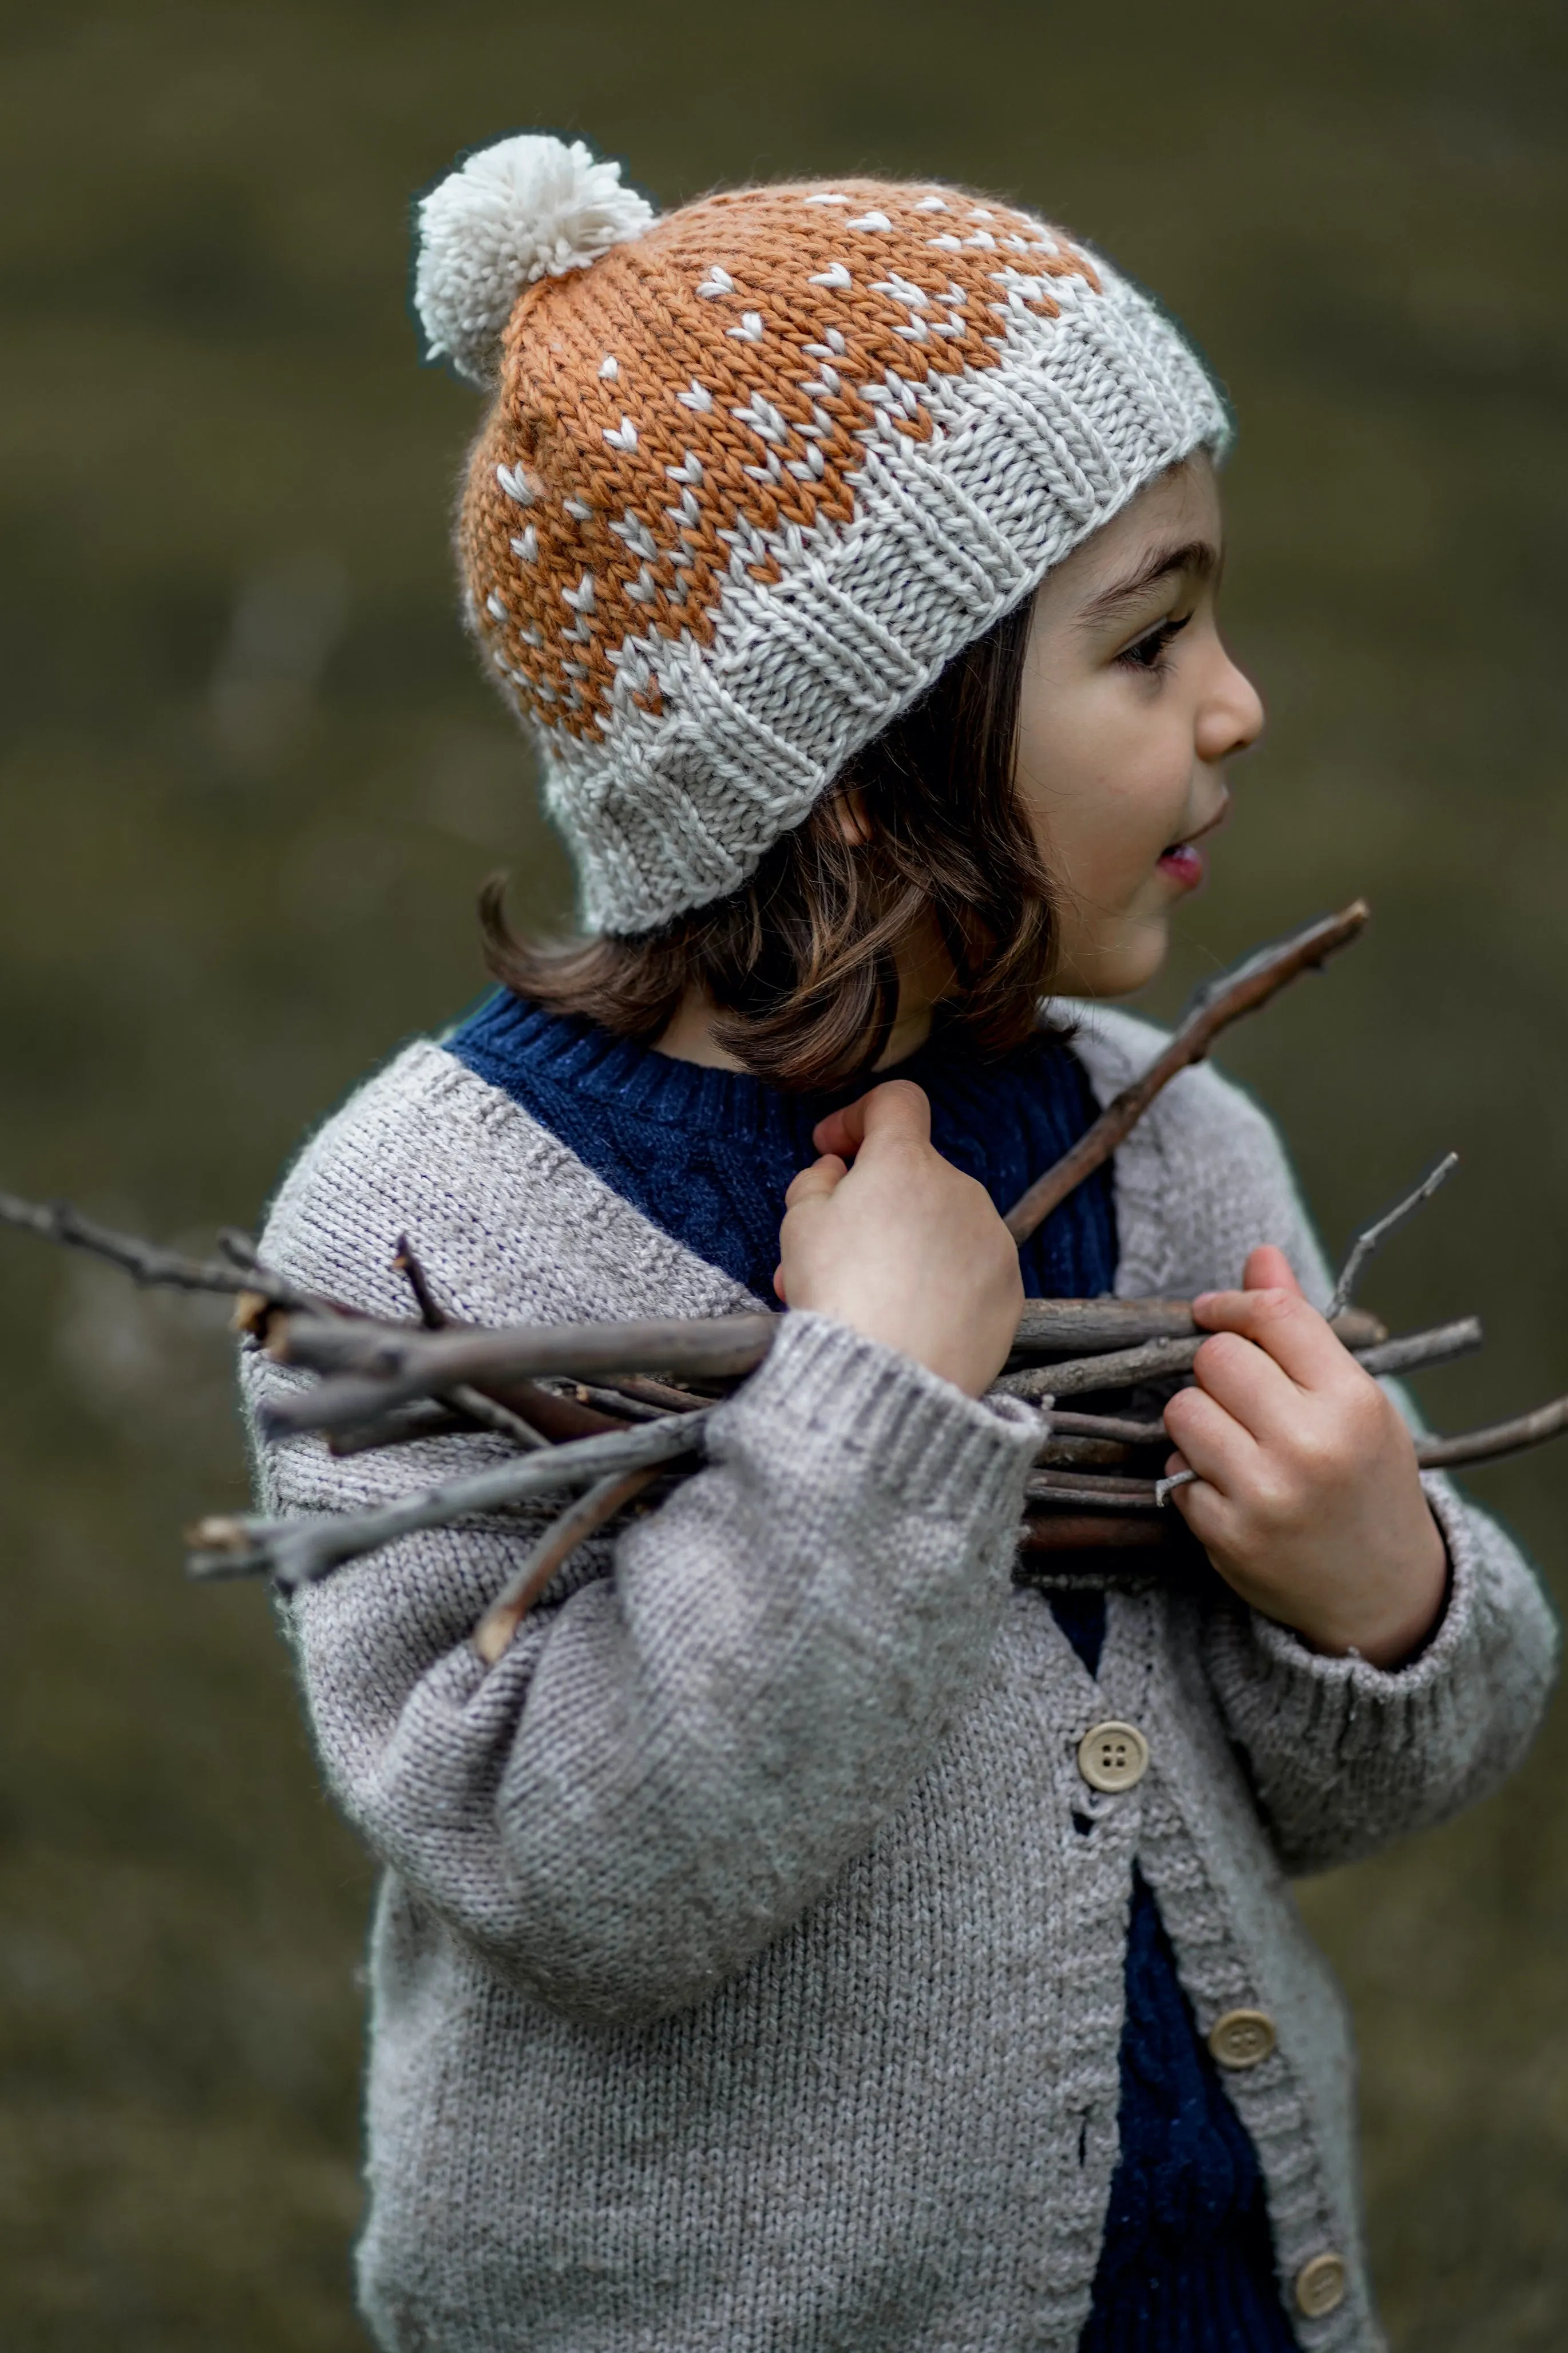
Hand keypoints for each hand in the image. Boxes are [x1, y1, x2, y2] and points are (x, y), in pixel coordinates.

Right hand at [774, 1081, 1022, 1398]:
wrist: (890, 1381)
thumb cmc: (839, 1297)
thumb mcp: (798, 1226)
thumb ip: (817, 1182)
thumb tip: (837, 1173)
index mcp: (907, 1163)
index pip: (896, 1102)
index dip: (859, 1117)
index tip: (833, 1149)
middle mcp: (961, 1190)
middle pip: (915, 1176)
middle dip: (873, 1203)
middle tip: (831, 1249)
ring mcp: (992, 1241)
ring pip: (941, 1226)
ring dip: (903, 1245)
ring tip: (862, 1296)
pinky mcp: (1009, 1290)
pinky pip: (968, 1270)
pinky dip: (939, 1282)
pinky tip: (906, 1318)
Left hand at [1162, 1246, 1447, 1667]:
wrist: (1383, 1592)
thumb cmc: (1366, 1479)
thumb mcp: (1354, 1400)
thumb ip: (1300, 1329)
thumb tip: (1261, 1255)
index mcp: (1351, 1402)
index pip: (1272, 1316)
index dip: (1231, 1304)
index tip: (1212, 1312)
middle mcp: (1309, 1446)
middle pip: (1215, 1357)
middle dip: (1216, 1367)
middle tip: (1240, 1395)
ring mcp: (1265, 1495)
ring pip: (1182, 1410)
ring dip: (1197, 1419)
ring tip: (1234, 1441)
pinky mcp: (1227, 1536)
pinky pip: (1173, 1473)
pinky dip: (1191, 1475)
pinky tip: (1230, 1488)